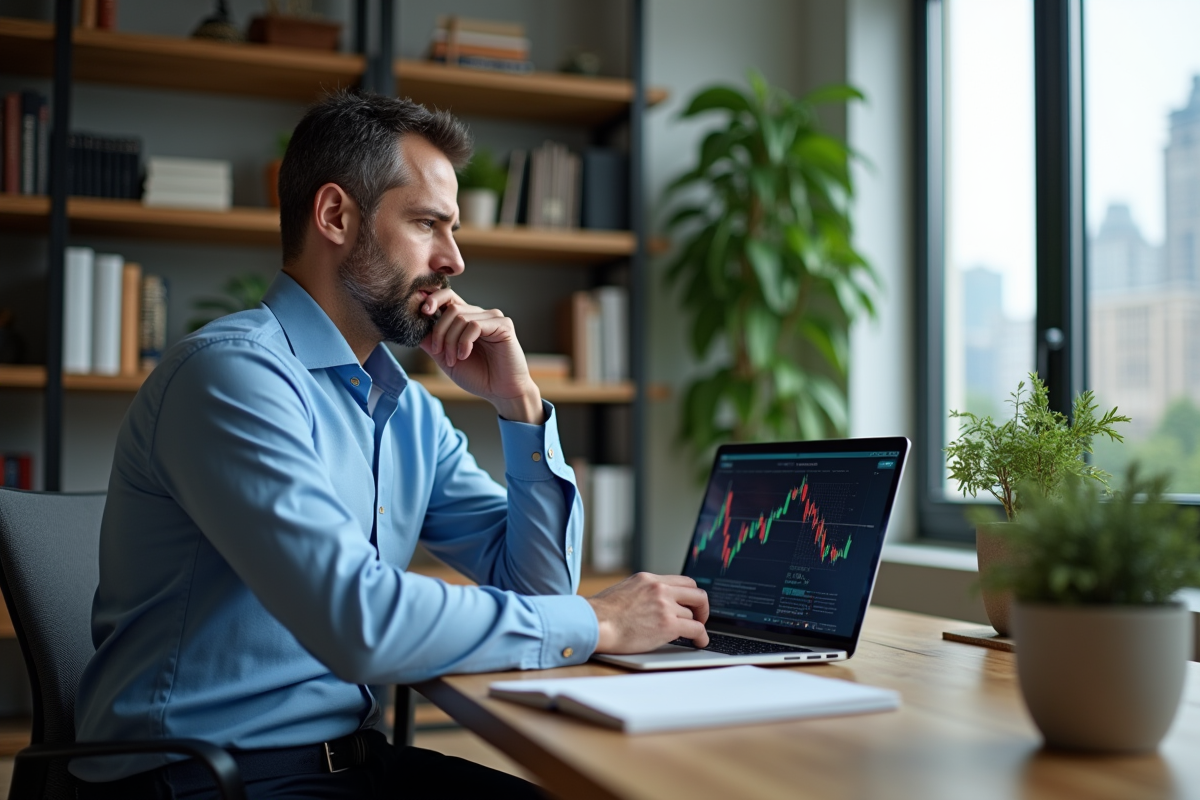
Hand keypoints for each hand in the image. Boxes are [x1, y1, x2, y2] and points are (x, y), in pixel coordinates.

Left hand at [418, 287, 542, 422]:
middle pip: (450, 308)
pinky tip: (464, 355)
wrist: (501, 392)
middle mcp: (480, 314)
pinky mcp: (504, 325)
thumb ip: (431, 341)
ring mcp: (493, 318)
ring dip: (451, 341)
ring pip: (461, 317)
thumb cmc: (477, 376)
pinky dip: (465, 342)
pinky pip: (475, 325)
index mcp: (466, 319)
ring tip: (454, 360)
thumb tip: (413, 325)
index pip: (448, 297)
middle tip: (438, 352)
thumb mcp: (446, 358)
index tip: (422, 312)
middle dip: (439, 332)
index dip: (433, 299)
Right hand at [586, 573, 709, 653]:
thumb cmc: (600, 613)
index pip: (682, 581)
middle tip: (700, 616)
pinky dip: (702, 637)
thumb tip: (650, 602)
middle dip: (701, 607)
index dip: (691, 595)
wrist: (595, 623)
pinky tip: (701, 642)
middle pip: (696, 593)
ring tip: (692, 634)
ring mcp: (665, 606)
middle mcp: (660, 589)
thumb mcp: (624, 590)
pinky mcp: (668, 625)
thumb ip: (642, 592)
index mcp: (648, 579)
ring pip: (693, 614)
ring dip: (693, 624)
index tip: (692, 604)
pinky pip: (696, 629)